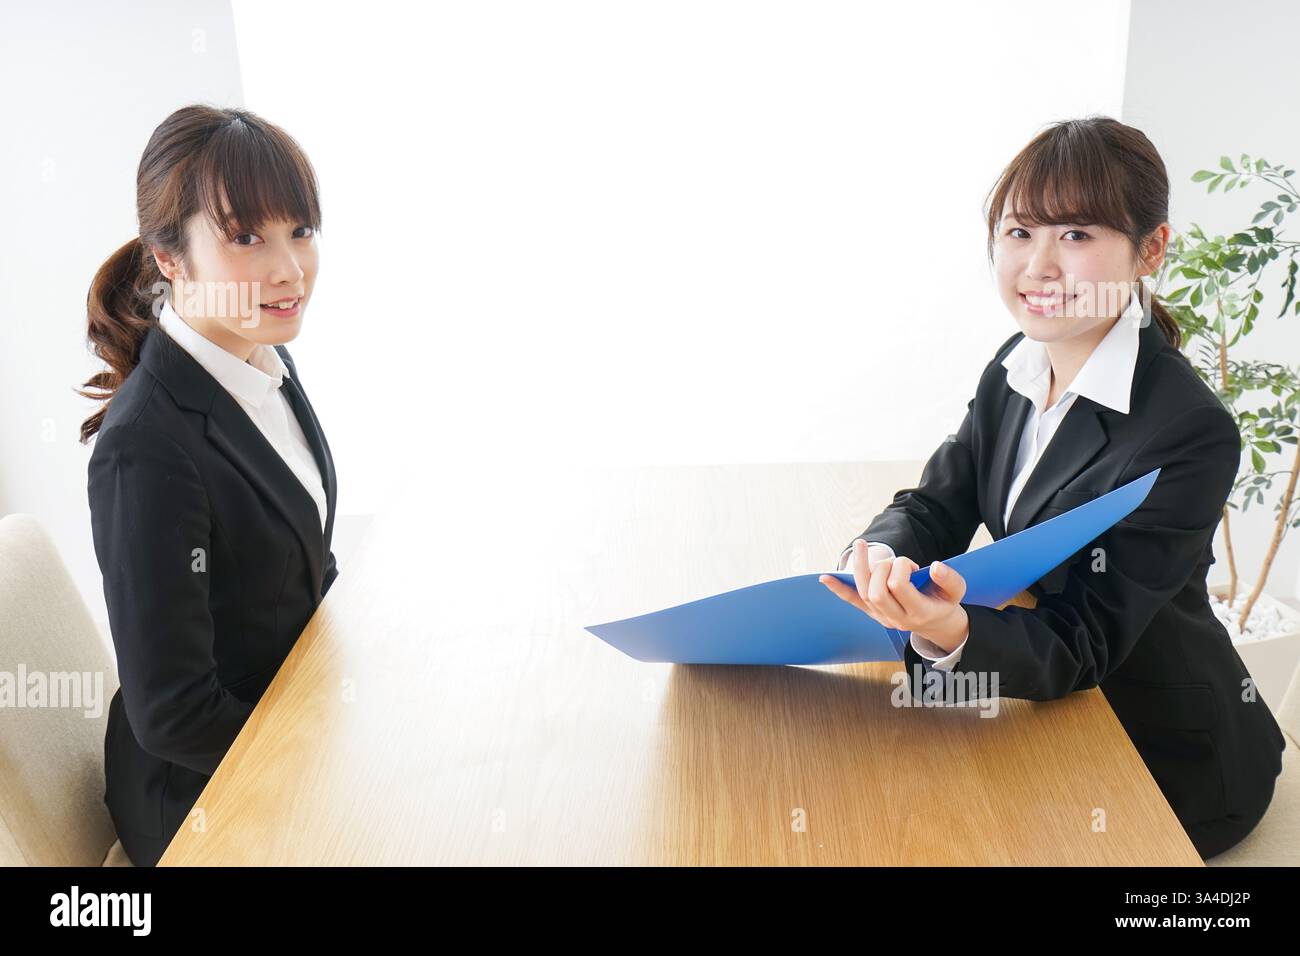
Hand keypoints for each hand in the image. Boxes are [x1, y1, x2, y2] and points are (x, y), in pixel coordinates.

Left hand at [819, 539, 970, 652]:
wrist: (938, 625)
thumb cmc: (946, 603)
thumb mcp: (957, 591)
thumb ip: (950, 579)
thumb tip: (935, 566)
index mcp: (918, 612)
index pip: (899, 586)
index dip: (902, 568)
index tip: (912, 564)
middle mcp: (896, 618)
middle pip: (877, 591)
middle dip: (883, 568)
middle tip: (896, 563)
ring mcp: (882, 618)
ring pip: (863, 593)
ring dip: (860, 567)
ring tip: (860, 545)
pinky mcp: (873, 613)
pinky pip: (853, 602)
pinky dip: (839, 589)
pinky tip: (825, 578)